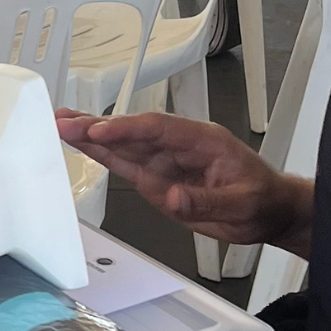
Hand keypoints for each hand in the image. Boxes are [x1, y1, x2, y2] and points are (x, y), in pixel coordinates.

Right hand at [55, 109, 312, 254]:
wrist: (271, 210)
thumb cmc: (262, 200)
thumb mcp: (243, 204)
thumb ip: (206, 200)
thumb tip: (173, 197)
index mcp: (202, 140)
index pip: (158, 129)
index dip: (127, 129)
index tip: (100, 130)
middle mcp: (178, 145)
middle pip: (133, 132)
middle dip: (98, 125)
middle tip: (63, 120)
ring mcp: (165, 160)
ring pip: (123, 145)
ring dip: (92, 135)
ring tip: (59, 125)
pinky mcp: (157, 178)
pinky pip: (126, 164)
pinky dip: (102, 154)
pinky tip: (81, 145)